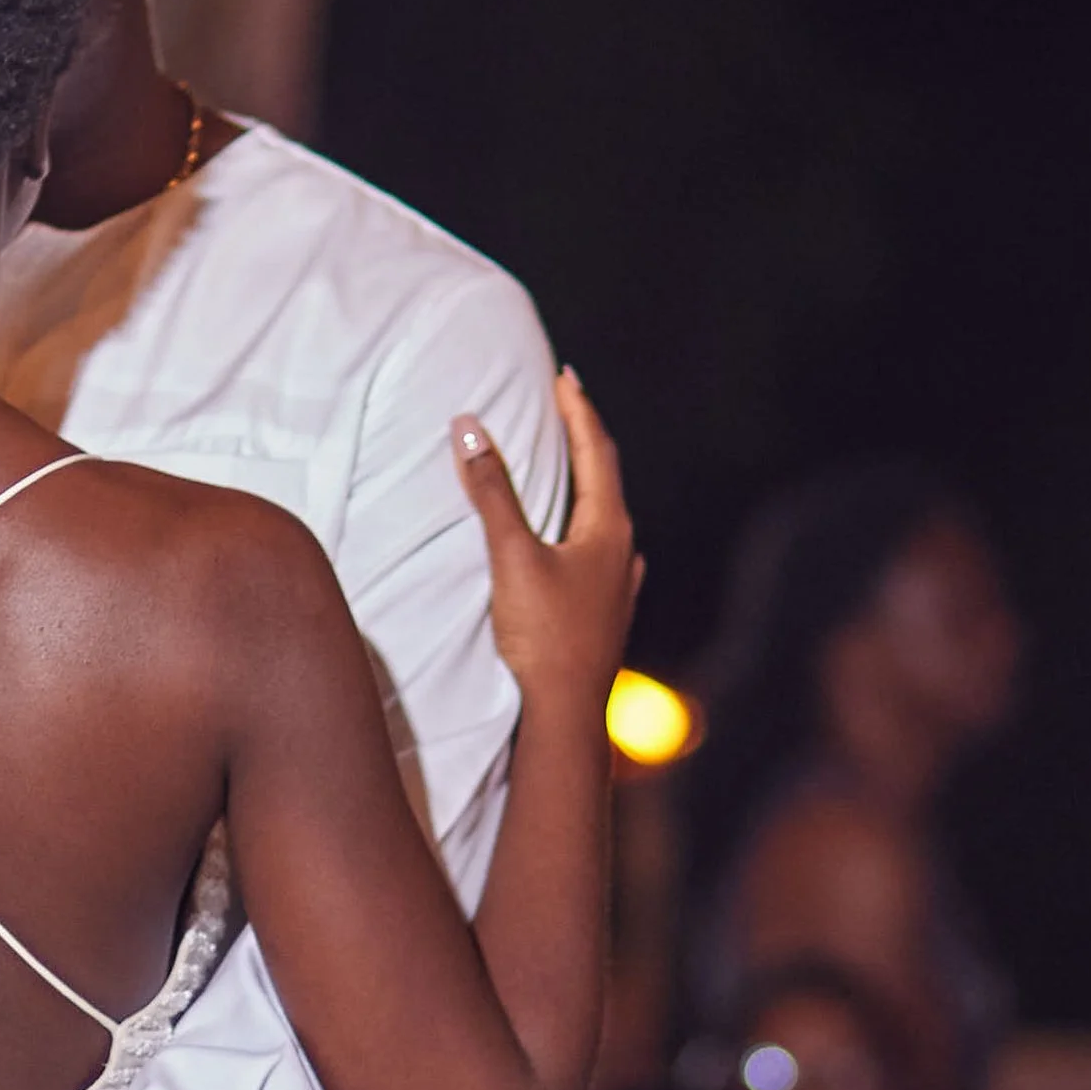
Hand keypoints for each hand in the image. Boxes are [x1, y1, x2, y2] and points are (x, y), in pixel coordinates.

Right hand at [452, 366, 639, 716]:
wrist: (567, 713)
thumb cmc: (543, 635)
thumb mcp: (511, 556)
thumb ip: (491, 492)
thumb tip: (468, 427)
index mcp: (608, 529)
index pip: (596, 451)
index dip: (578, 410)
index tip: (564, 376)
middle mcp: (622, 551)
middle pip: (606, 479)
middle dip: (585, 438)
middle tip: (568, 403)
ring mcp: (618, 584)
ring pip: (606, 517)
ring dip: (588, 483)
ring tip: (572, 464)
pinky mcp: (606, 612)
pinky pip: (601, 551)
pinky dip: (587, 526)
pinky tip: (589, 543)